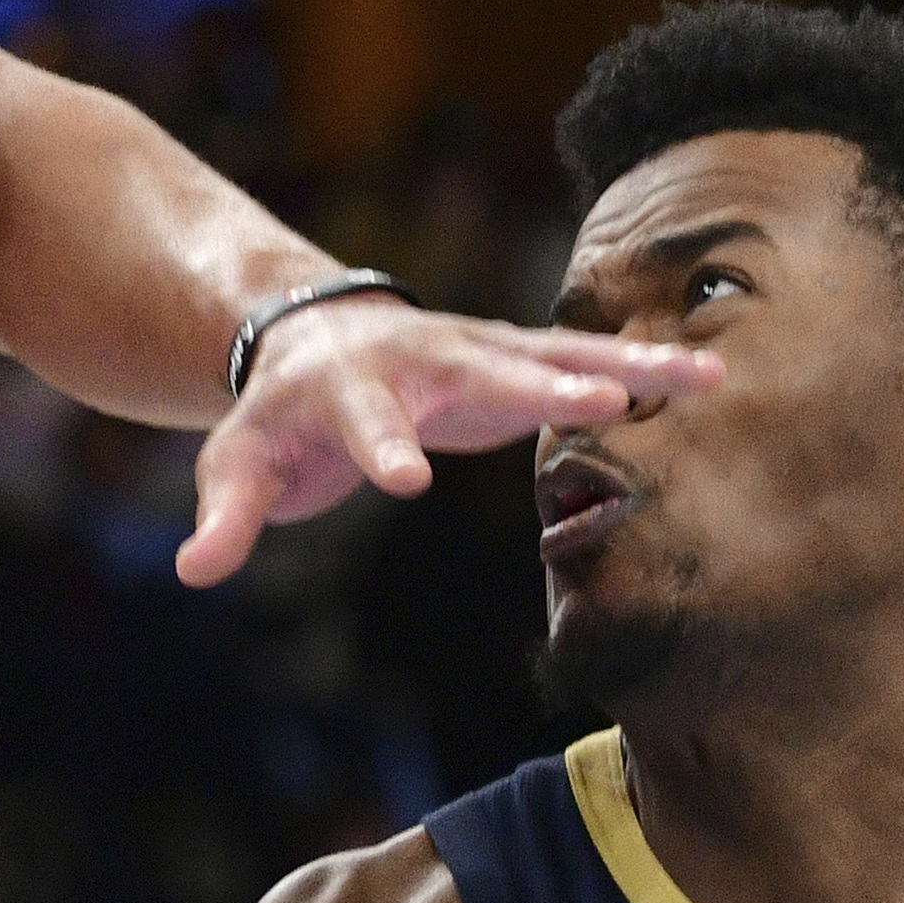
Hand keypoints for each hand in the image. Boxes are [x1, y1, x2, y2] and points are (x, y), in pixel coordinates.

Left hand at [175, 303, 712, 587]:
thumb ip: (225, 517)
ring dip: (622, 365)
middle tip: (597, 404)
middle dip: (536, 387)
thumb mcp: (238, 465)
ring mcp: (473, 350)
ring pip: (553, 355)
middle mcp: (418, 357)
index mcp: (343, 388)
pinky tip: (710, 373)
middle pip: (479, 372)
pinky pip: (585, 358)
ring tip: (697, 373)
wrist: (309, 332)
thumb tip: (193, 570)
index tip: (406, 483)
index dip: (381, 448)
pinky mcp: (514, 356)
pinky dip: (643, 363)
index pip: (362, 421)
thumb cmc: (276, 417)